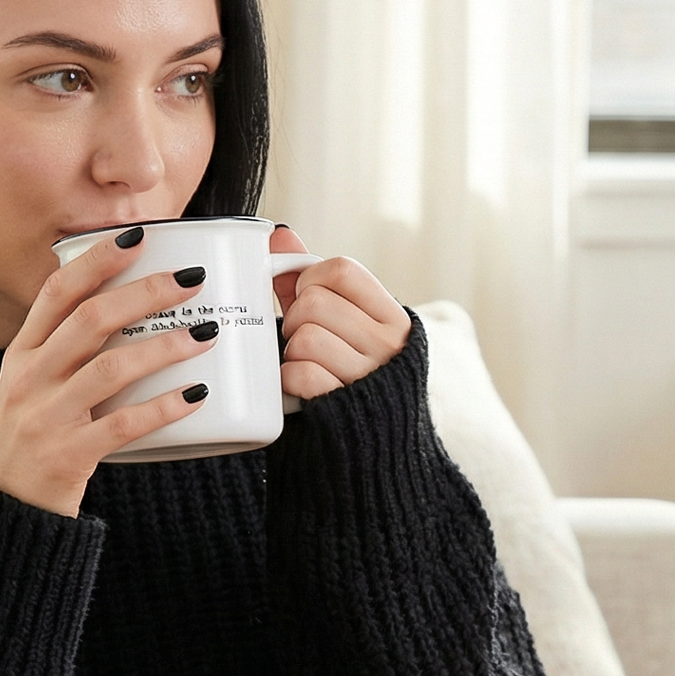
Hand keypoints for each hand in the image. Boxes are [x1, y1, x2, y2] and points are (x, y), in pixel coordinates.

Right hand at [0, 230, 217, 516]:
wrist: (2, 509)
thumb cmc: (30, 440)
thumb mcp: (30, 386)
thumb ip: (65, 351)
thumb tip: (124, 310)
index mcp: (21, 354)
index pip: (57, 291)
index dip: (98, 260)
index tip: (138, 235)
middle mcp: (29, 378)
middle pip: (90, 320)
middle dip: (144, 293)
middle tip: (191, 280)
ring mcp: (47, 417)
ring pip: (110, 368)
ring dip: (163, 347)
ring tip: (205, 334)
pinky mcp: (68, 455)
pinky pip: (123, 425)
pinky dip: (163, 408)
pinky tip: (197, 395)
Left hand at [271, 226, 410, 400]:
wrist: (371, 441)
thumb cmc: (353, 372)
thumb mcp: (344, 324)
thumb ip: (312, 282)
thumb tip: (280, 234)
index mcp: (394, 318)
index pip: (343, 269)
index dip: (312, 278)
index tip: (310, 297)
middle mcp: (388, 345)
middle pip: (315, 303)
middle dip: (296, 319)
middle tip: (303, 338)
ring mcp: (368, 376)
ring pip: (305, 337)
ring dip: (291, 352)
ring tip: (307, 364)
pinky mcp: (342, 404)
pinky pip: (299, 373)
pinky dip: (289, 379)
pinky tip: (300, 386)